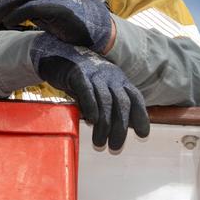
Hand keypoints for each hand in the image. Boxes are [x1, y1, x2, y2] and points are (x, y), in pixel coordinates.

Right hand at [30, 35, 149, 149]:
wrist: (56, 53)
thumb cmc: (80, 77)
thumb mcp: (99, 87)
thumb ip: (109, 103)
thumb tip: (121, 126)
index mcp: (118, 79)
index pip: (135, 98)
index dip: (141, 116)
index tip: (142, 134)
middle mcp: (110, 76)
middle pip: (121, 103)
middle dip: (120, 127)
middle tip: (114, 146)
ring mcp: (94, 74)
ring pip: (105, 100)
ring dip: (105, 124)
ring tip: (100, 142)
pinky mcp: (77, 73)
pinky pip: (87, 90)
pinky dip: (91, 106)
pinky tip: (92, 120)